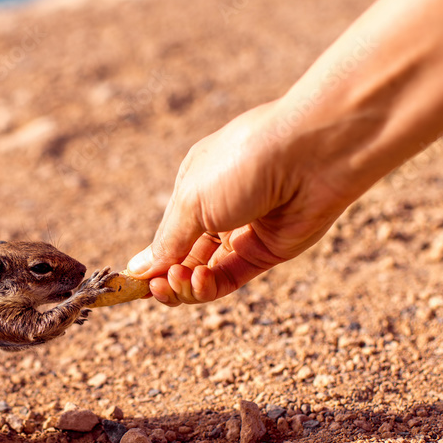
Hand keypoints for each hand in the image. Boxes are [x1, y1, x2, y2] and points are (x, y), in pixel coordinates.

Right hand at [127, 101, 356, 305]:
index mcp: (194, 187)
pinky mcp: (267, 253)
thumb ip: (167, 241)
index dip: (150, 260)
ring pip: (204, 274)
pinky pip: (229, 278)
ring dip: (184, 285)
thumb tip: (137, 269)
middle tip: (154, 288)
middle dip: (165, 277)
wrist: (312, 155)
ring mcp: (243, 233)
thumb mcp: (192, 201)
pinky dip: (207, 287)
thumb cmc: (244, 163)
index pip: (167, 234)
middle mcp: (218, 210)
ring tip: (175, 282)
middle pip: (183, 258)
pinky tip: (196, 281)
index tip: (129, 283)